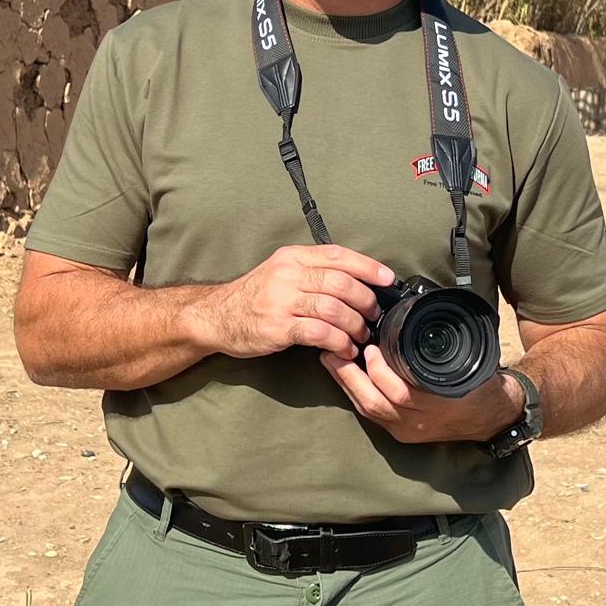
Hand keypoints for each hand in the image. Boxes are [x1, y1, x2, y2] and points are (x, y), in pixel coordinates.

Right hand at [190, 244, 391, 361]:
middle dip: (366, 301)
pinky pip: (319, 333)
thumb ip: (313, 272)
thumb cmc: (255, 296)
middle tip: (374, 316)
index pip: (338, 255)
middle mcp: (288, 274)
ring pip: (334, 308)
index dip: (368, 267)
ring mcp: (282, 301)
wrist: (216, 316)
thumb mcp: (281, 271)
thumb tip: (356, 281)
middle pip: (341, 283)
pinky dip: (339, 343)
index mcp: (293, 257)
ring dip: (355, 325)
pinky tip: (344, 350)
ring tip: (361, 337)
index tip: (389, 280)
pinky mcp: (278, 328)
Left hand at [320, 350, 522, 445]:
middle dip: (350, 378)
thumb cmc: (483, 385)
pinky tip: (346, 376)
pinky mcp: (402, 433)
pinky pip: (372, 414)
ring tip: (332, 360)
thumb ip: (444, 351)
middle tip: (335, 352)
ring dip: (347, 384)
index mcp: (437, 406)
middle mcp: (419, 424)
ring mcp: (408, 431)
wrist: (497, 417)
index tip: (370, 348)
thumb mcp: (470, 364)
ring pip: (369, 411)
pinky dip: (357, 393)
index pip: (401, 393)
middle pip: (375, 405)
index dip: (381, 371)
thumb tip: (417, 323)